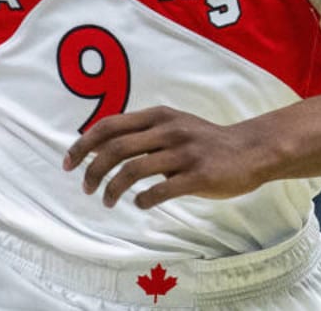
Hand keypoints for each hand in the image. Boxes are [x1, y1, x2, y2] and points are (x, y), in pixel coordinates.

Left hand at [63, 106, 270, 209]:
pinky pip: (161, 189)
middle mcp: (168, 130)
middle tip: (86, 187)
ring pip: (133, 170)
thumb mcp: (172, 125)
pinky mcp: (198, 175)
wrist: (251, 150)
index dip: (84, 144)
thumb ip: (142, 133)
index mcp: (157, 116)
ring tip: (108, 201)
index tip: (69, 163)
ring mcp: (184, 152)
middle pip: (116, 148)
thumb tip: (101, 148)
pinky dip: (143, 199)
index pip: (109, 126)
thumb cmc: (204, 141)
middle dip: (92, 170)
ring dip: (113, 188)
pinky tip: (140, 204)